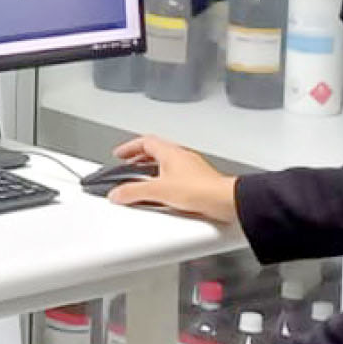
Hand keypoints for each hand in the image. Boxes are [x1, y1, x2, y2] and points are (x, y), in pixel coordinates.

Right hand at [106, 135, 239, 224]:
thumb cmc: (201, 189)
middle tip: (129, 166)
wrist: (225, 201)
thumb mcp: (158, 190)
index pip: (145, 141)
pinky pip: (176, 177)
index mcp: (170, 152)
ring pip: (167, 164)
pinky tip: (162, 195)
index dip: (130, 147)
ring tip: (143, 181)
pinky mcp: (198, 182)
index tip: (120, 154)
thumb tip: (117, 193)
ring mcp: (191, 168)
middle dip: (139, 159)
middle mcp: (182, 156)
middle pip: (156, 152)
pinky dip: (165, 182)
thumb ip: (134, 191)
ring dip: (152, 170)